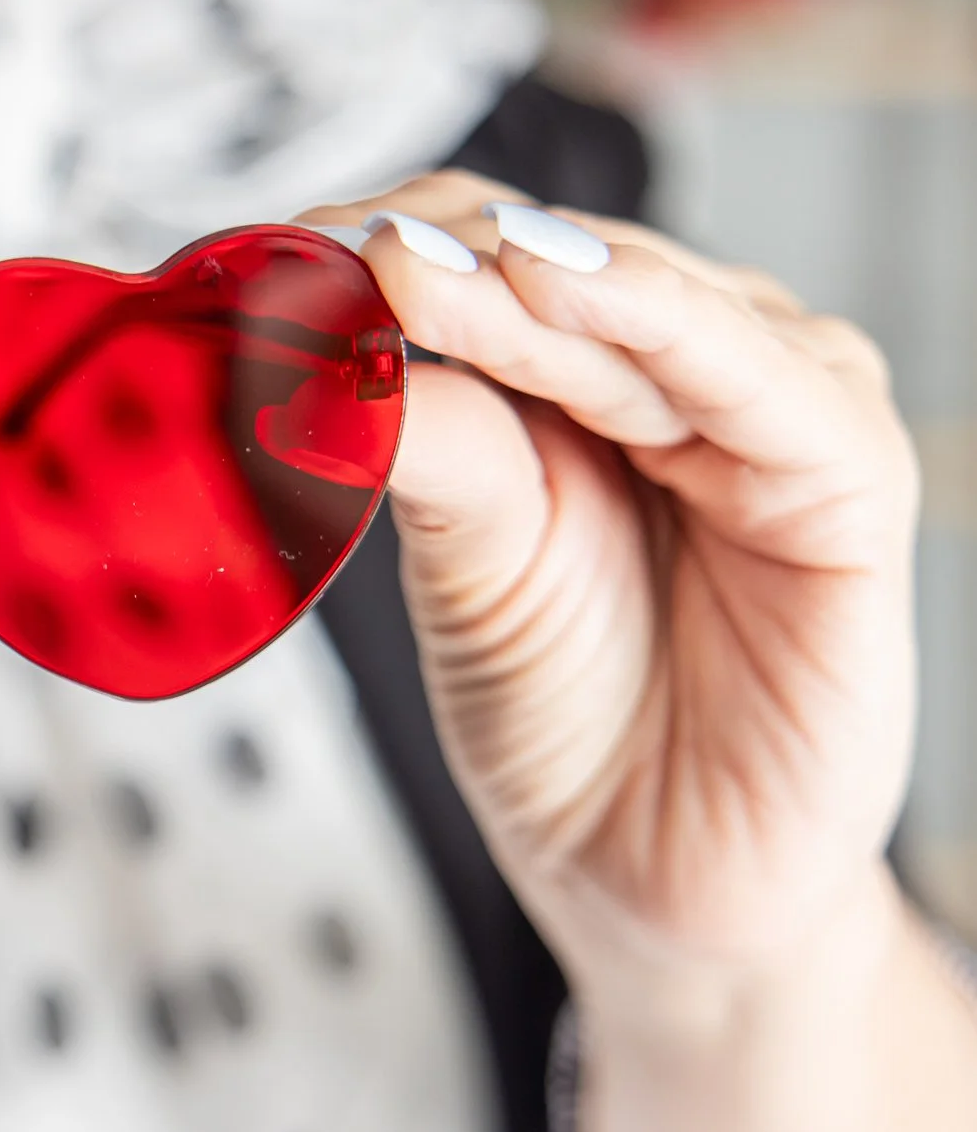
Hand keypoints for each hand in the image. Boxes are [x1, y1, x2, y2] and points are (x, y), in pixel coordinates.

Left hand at [299, 172, 915, 1010]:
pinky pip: (769, 384)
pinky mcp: (847, 483)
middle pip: (565, 264)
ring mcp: (771, 415)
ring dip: (538, 278)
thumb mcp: (464, 572)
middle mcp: (678, 377)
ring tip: (424, 268)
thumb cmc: (563, 723)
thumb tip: (328, 349)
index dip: (393, 244)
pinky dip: (669, 329)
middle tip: (345, 246)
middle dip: (451, 250)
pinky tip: (573, 297)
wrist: (654, 887)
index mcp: (575, 385)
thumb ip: (428, 451)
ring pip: (653, 303)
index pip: (487, 263)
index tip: (284, 247)